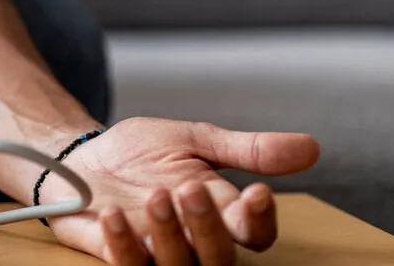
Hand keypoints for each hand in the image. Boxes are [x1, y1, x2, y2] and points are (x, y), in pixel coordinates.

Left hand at [37, 117, 319, 264]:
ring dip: (168, 234)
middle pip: (220, 258)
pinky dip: (123, 244)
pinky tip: (113, 215)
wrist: (81, 155)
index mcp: (220, 213)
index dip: (261, 220)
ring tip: (155, 196)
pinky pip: (127, 265)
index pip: (256, 234)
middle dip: (209, 226)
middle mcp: (192, 241)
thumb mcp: (193, 139)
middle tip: (190, 187)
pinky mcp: (118, 256)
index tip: (257, 192)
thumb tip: (311, 147)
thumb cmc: (140, 152)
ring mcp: (155, 252)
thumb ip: (247, 149)